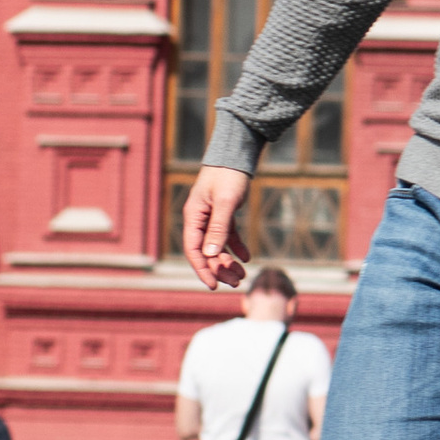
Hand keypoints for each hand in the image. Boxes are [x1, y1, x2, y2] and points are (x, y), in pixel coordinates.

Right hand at [181, 167, 250, 291]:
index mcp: (193, 217)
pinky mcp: (223, 213)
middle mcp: (199, 220)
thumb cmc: (229, 175)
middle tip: (237, 282)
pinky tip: (246, 257)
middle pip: (206, 252)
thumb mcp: (225, 202)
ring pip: (217, 246)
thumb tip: (211, 254)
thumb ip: (218, 228)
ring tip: (243, 274)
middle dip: (220, 269)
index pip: (194, 250)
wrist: (237, 154)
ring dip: (228, 261)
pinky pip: (227, 236)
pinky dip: (236, 247)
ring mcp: (210, 217)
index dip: (203, 270)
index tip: (214, 286)